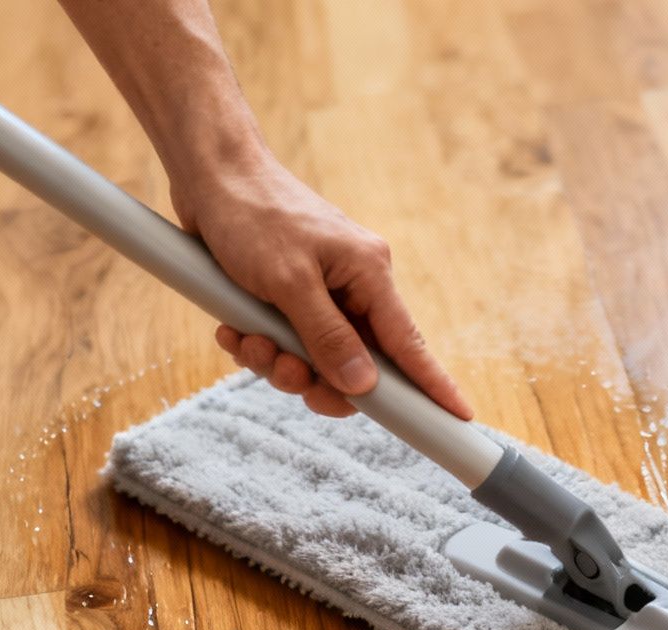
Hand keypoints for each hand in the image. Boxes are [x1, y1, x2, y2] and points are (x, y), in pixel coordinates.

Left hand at [177, 163, 472, 420]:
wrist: (207, 174)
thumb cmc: (252, 214)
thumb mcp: (288, 282)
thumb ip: (327, 337)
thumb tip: (364, 385)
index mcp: (368, 273)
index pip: (408, 343)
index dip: (433, 384)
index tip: (459, 417)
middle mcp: (351, 286)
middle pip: (355, 365)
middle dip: (316, 379)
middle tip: (286, 373)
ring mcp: (319, 293)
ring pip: (314, 360)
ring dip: (277, 362)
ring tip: (247, 340)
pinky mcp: (286, 298)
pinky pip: (284, 345)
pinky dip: (258, 345)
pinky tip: (233, 328)